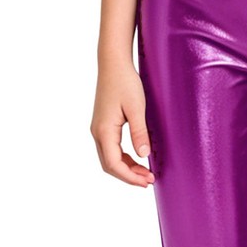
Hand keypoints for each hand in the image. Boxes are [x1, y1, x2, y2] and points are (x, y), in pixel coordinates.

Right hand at [90, 59, 154, 186]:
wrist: (113, 64)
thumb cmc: (125, 82)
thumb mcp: (136, 108)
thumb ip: (139, 132)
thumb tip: (144, 155)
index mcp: (104, 130)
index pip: (114, 164)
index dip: (130, 177)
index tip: (147, 181)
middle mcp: (97, 132)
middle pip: (109, 165)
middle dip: (129, 176)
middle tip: (149, 180)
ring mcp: (98, 129)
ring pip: (109, 158)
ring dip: (127, 168)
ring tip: (146, 173)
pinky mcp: (103, 125)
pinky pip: (111, 148)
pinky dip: (123, 158)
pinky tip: (138, 158)